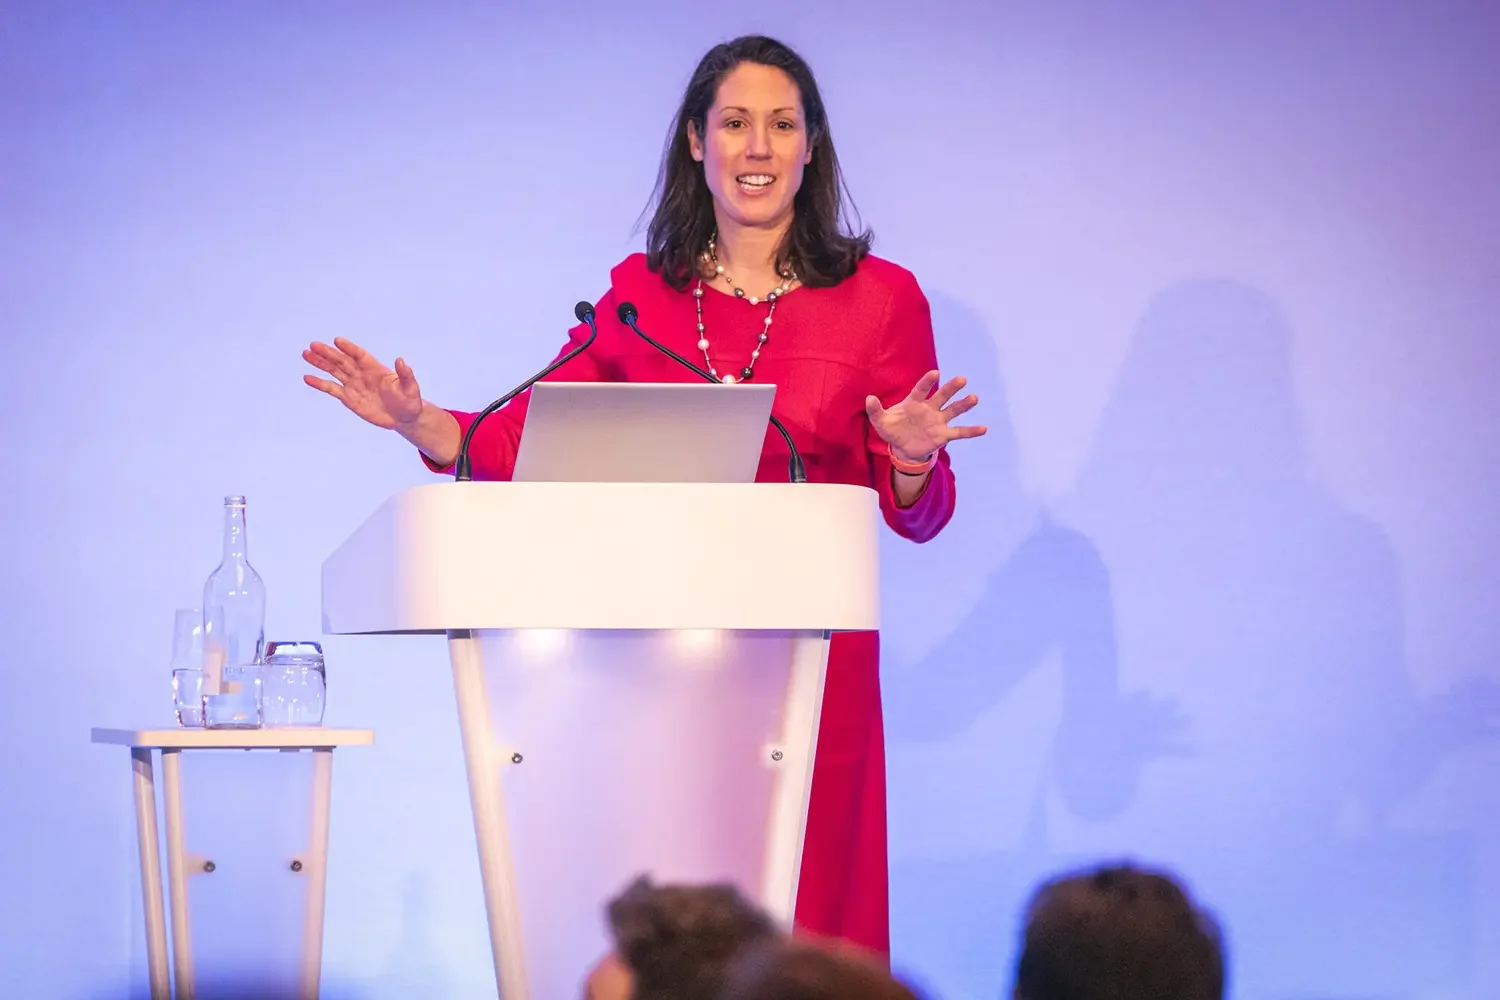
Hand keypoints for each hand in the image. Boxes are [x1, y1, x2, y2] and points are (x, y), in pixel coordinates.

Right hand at [302, 337, 422, 430]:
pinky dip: (319, 384)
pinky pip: (331, 389)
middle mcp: (362, 374)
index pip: (359, 355)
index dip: (349, 348)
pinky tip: (307, 378)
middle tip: (313, 345)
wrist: (404, 417)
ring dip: (320, 363)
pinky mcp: (349, 398)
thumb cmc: (410, 401)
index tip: (337, 341)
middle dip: (328, 353)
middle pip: (342, 361)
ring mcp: (354, 385)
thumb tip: (401, 360)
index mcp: (376, 368)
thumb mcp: (411, 387)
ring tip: (306, 354)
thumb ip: (405, 374)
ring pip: (334, 371)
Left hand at [865, 370, 985, 461]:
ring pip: (953, 410)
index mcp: (914, 402)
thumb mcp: (881, 422)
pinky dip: (971, 431)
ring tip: (974, 398)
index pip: (921, 390)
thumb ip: (875, 410)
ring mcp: (938, 421)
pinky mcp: (944, 435)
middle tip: (962, 380)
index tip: (935, 373)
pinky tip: (984, 428)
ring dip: (963, 405)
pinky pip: (959, 432)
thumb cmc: (893, 429)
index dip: (927, 382)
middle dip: (951, 388)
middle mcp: (929, 409)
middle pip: (942, 396)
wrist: (903, 447)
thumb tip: (869, 398)